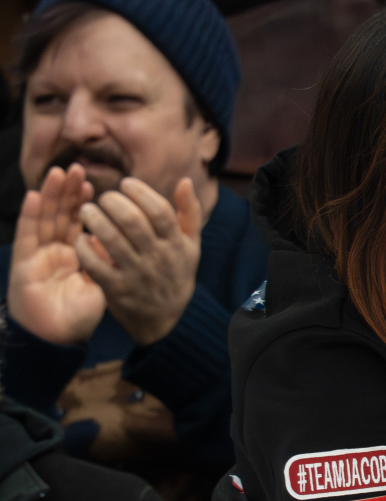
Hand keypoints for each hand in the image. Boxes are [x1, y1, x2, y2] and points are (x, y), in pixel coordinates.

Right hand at [7, 164, 105, 344]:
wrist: (57, 339)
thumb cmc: (78, 316)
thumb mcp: (100, 284)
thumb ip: (104, 260)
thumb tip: (114, 237)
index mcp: (74, 255)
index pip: (78, 223)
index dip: (84, 203)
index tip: (94, 183)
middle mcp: (54, 251)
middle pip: (60, 215)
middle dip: (67, 191)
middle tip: (77, 168)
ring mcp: (38, 255)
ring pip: (43, 219)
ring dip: (49, 195)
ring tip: (58, 173)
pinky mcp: (24, 263)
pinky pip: (28, 235)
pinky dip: (30, 215)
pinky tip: (33, 196)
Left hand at [76, 177, 201, 346]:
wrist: (168, 320)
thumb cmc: (176, 273)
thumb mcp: (191, 245)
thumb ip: (189, 212)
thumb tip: (184, 180)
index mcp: (176, 244)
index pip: (159, 211)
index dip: (140, 192)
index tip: (125, 184)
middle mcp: (157, 258)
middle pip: (132, 221)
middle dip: (112, 202)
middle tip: (102, 197)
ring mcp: (137, 274)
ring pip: (111, 239)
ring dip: (94, 219)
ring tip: (86, 210)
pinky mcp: (117, 290)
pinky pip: (95, 264)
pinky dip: (84, 248)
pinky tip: (81, 237)